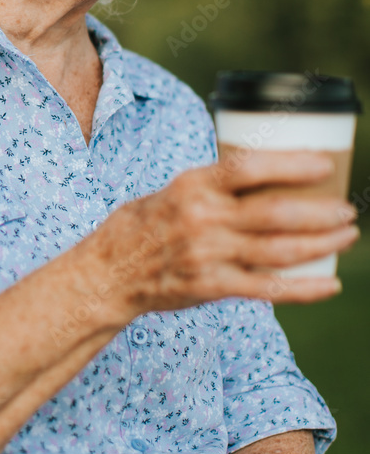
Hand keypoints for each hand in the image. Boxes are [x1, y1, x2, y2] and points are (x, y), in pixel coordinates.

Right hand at [89, 151, 358, 324]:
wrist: (107, 272)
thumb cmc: (142, 225)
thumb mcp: (172, 190)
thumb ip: (212, 188)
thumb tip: (262, 176)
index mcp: (191, 186)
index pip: (247, 168)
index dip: (290, 165)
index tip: (324, 164)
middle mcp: (201, 219)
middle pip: (273, 213)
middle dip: (319, 212)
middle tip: (347, 208)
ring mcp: (207, 256)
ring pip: (277, 250)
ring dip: (320, 244)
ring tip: (346, 235)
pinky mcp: (211, 288)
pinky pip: (267, 289)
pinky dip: (303, 288)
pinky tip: (329, 283)